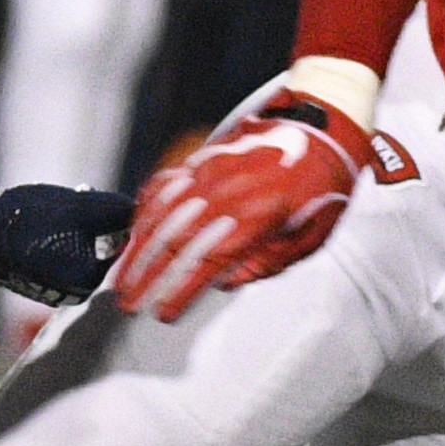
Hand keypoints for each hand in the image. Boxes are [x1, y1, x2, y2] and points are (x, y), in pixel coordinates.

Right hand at [0, 185, 135, 306]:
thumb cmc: (28, 223)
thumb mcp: (80, 209)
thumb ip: (115, 210)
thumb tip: (138, 210)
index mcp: (90, 281)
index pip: (119, 243)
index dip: (110, 215)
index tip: (91, 197)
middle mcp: (73, 293)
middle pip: (97, 246)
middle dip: (88, 220)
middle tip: (72, 198)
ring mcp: (50, 288)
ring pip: (74, 247)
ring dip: (69, 224)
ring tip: (50, 208)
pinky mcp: (31, 280)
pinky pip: (53, 254)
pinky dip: (50, 236)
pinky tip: (34, 221)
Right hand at [112, 90, 372, 320]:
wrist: (322, 133)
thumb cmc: (320, 188)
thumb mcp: (310, 237)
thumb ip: (267, 263)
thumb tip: (226, 282)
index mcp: (257, 215)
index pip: (207, 261)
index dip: (181, 290)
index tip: (162, 312)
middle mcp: (226, 192)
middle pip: (175, 240)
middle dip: (147, 276)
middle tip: (128, 303)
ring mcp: (209, 171)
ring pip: (161, 214)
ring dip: (137, 249)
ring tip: (122, 277)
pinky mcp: (202, 159)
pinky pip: (163, 186)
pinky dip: (144, 211)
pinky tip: (134, 232)